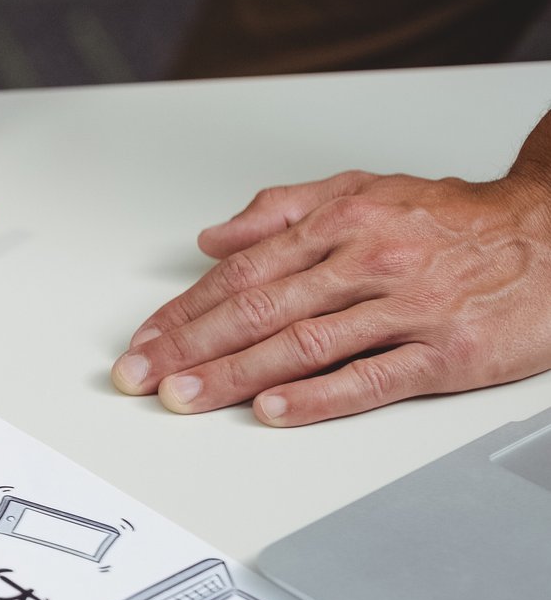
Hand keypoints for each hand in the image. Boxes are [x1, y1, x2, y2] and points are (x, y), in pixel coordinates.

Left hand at [111, 168, 550, 424]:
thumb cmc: (457, 220)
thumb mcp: (366, 190)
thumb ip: (283, 210)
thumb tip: (212, 238)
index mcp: (342, 223)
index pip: (242, 272)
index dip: (184, 310)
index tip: (144, 340)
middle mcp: (368, 260)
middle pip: (259, 308)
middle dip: (190, 346)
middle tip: (143, 377)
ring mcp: (408, 306)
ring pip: (303, 342)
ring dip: (234, 374)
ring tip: (186, 397)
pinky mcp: (448, 351)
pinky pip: (373, 376)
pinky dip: (319, 396)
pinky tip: (274, 409)